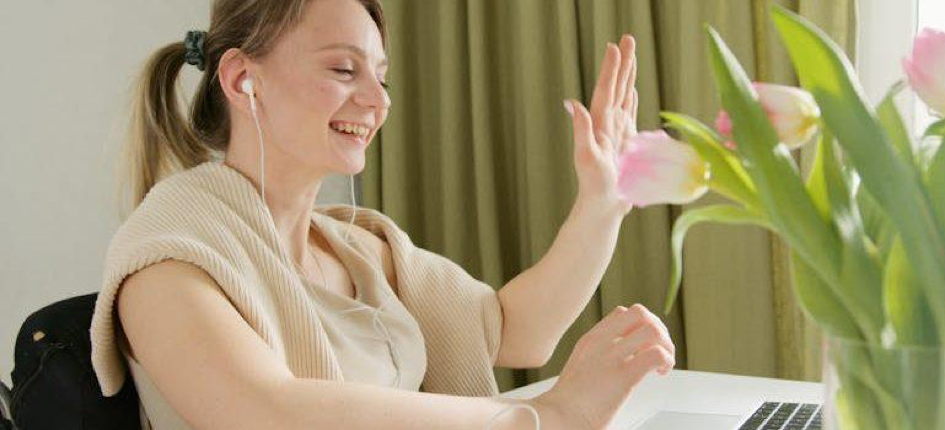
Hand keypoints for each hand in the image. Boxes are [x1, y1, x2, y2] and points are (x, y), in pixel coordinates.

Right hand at [534, 304, 674, 428]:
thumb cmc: (568, 405)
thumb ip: (597, 359)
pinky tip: (659, 374)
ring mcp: (611, 358)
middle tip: (659, 351)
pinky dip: (666, 361)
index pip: (623, 313)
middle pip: (640, 313)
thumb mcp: (579, 369)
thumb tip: (621, 362)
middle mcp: (601, 343)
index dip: (641, 325)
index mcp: (590, 341)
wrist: (556, 419)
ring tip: (662, 364)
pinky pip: (656, 355)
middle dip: (658, 330)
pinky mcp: (623, 377)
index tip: (644, 346)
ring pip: (652, 329)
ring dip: (666, 345)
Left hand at [565, 34, 638, 218]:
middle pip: (615, 86)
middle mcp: (606, 124)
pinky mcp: (625, 141)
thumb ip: (581, 129)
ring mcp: (616, 131)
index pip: (606, 90)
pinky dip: (631, 98)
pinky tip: (633, 90)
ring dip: (628, 75)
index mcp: (599, 124)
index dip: (610, 69)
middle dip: (622, 63)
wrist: (602, 206)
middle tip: (628, 37)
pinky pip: (629, 113)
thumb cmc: (594, 186)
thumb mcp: (586, 157)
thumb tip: (571, 103)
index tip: (614, 46)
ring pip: (624, 95)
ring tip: (631, 55)